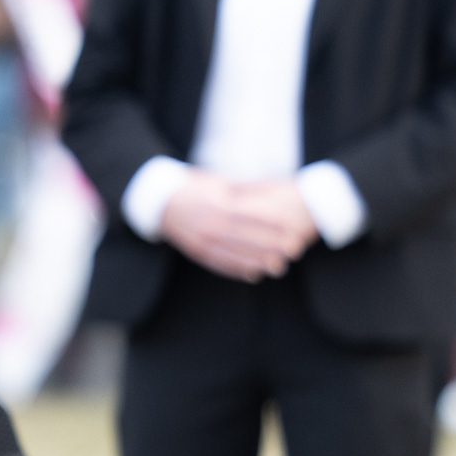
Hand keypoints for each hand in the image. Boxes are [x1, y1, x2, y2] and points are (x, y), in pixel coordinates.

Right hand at [161, 171, 311, 281]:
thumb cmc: (198, 188)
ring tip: (279, 266)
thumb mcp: (220, 182)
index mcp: (215, 203)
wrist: (161, 202)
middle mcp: (207, 223)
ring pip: (232, 254)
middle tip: (293, 250)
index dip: (271, 224)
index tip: (291, 228)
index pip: (248, 215)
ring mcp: (200, 240)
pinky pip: (219, 264)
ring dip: (257, 262)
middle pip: (243, 237)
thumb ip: (247, 188)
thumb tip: (276, 189)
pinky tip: (254, 273)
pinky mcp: (196, 252)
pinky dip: (237, 270)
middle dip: (270, 245)